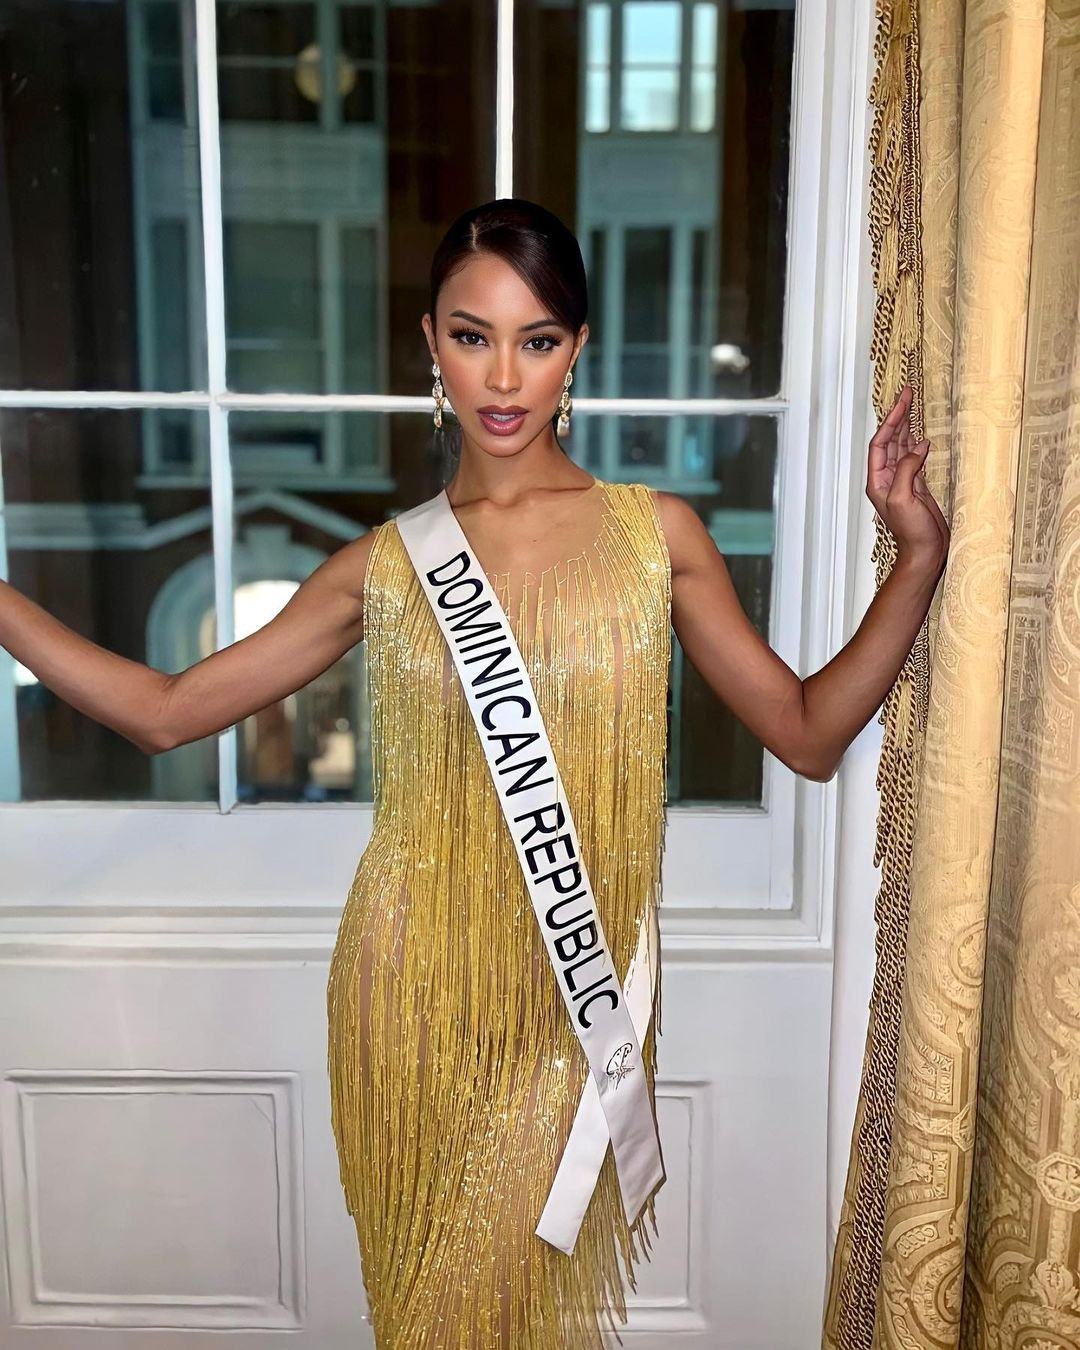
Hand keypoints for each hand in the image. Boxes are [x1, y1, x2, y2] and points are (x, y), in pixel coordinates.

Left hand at [866, 383, 949, 572]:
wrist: (926, 552)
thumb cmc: (912, 532)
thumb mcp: (904, 498)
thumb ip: (906, 469)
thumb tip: (918, 446)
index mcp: (877, 480)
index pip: (880, 443)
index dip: (891, 420)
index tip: (902, 400)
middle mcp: (886, 478)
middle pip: (890, 440)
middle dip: (898, 416)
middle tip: (907, 392)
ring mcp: (901, 481)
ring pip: (902, 446)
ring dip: (907, 425)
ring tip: (912, 404)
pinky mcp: (916, 485)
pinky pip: (914, 457)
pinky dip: (918, 443)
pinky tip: (922, 433)